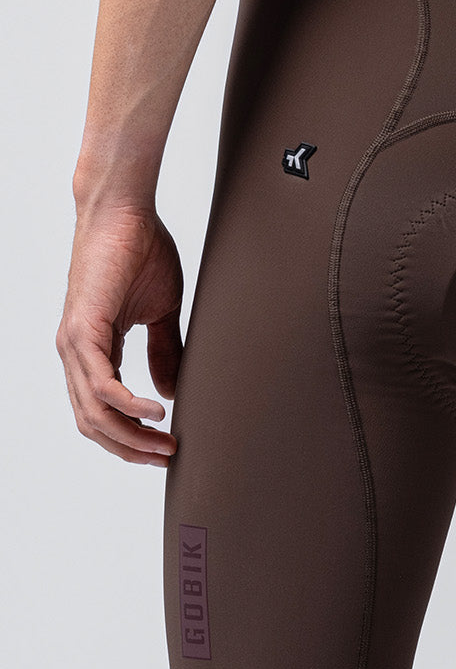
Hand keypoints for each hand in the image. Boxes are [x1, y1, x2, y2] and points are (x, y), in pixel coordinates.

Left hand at [56, 203, 182, 463]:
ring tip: (165, 444)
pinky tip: (154, 413)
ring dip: (131, 435)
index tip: (165, 449)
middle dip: (132, 448)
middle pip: (94, 423)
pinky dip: (127, 405)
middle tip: (167, 457)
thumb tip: (167, 393)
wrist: (125, 211)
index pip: (102, 411)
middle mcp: (75, 352)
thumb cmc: (141, 249)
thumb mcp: (160, 311)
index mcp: (91, 349)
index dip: (131, 437)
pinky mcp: (82, 330)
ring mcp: (74, 344)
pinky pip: (100, 384)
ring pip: (94, 412)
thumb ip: (163, 351)